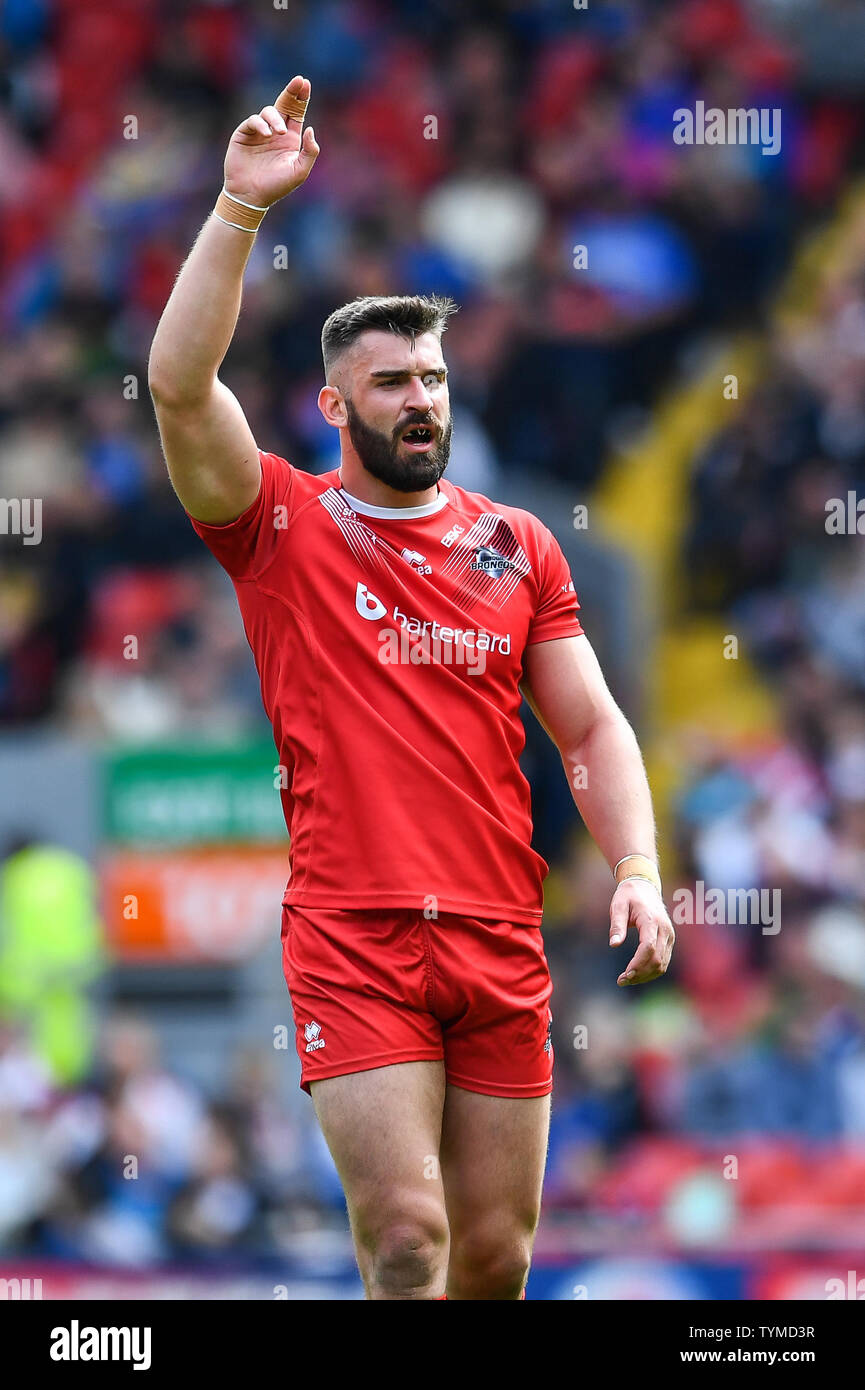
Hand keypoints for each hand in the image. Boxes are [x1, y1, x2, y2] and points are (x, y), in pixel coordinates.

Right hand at [224, 75, 319, 207]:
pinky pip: (253, 121)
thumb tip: (311, 129)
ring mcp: (259, 132)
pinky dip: (260, 124)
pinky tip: (267, 134)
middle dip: (292, 92)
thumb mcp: (299, 171)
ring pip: (268, 112)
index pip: (297, 112)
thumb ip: (309, 152)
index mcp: (290, 139)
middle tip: (299, 81)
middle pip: (284, 105)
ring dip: (275, 118)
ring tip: (280, 132)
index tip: (305, 83)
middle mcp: (275, 132)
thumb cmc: (276, 186)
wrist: (251, 196)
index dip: (301, 98)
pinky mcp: (244, 134)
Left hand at [609, 878, 674, 985]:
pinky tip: (637, 974)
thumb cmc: (628, 896)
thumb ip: (617, 925)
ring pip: (662, 964)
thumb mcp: (618, 906)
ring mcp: (669, 936)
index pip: (648, 947)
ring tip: (626, 979)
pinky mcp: (669, 941)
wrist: (645, 887)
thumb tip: (614, 945)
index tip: (624, 974)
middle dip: (640, 974)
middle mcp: (665, 930)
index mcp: (651, 920)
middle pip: (656, 959)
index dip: (638, 964)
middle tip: (621, 980)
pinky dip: (651, 971)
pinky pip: (663, 961)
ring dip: (645, 976)